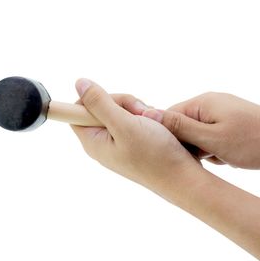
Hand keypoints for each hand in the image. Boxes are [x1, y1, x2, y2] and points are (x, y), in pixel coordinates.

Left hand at [70, 79, 201, 193]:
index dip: (94, 99)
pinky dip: (145, 117)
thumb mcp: (124, 125)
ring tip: (151, 122)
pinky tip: (155, 126)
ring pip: (120, 110)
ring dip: (137, 109)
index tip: (114, 103)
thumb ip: (99, 103)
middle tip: (140, 113)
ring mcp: (119, 142)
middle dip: (122, 103)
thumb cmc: (155, 155)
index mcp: (93, 141)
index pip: (76, 110)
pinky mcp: (133, 141)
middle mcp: (103, 142)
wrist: (183, 177)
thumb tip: (79, 83)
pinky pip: (133, 119)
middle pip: (100, 106)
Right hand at [142, 92, 259, 172]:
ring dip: (207, 152)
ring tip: (224, 157)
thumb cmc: (255, 143)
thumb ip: (179, 127)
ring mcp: (224, 115)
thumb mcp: (211, 138)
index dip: (169, 139)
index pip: (168, 117)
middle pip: (183, 128)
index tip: (178, 156)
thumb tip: (147, 114)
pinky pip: (214, 141)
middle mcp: (211, 104)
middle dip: (192, 147)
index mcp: (203, 102)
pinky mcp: (233, 127)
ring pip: (199, 138)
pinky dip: (219, 152)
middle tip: (208, 157)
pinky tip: (232, 158)